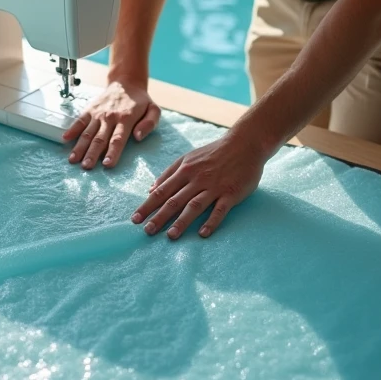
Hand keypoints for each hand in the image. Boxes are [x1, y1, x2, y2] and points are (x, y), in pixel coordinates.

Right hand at [63, 80, 160, 169]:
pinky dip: (72, 129)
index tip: (107, 164)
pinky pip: (80, 120)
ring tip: (73, 160)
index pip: (118, 139)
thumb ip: (149, 124)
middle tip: (86, 167)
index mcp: (126, 118)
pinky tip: (65, 139)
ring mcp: (98, 113)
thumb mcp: (154, 110)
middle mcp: (110, 117)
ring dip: (80, 147)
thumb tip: (138, 137)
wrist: (127, 82)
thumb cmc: (141, 101)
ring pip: (88, 132)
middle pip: (100, 138)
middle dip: (92, 154)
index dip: (113, 152)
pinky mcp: (90, 110)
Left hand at [131, 132, 265, 239]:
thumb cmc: (214, 152)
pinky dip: (211, 221)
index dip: (147, 206)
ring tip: (170, 236)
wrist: (245, 144)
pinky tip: (203, 234)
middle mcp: (197, 179)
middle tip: (147, 231)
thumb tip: (150, 189)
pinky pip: (220, 209)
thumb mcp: (188, 158)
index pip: (161, 191)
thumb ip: (169, 173)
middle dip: (159, 216)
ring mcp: (214, 186)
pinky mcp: (231, 193)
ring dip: (182, 221)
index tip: (135, 219)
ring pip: (195, 206)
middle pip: (175, 200)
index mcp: (185, 170)